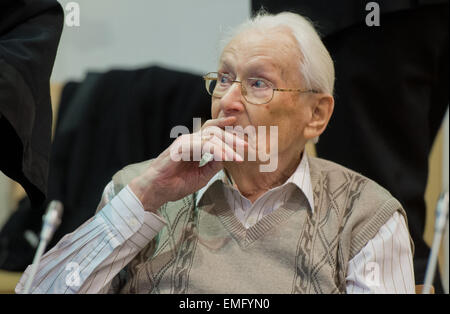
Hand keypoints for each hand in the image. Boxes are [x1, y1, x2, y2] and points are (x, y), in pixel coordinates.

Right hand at [129, 116, 246, 211]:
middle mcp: (190, 140)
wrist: (157, 191)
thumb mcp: (201, 176)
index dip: (226, 127)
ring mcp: (185, 142)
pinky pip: (203, 146)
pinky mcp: (181, 148)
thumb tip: (228, 157)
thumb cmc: (175, 184)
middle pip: (214, 131)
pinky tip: (226, 157)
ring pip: (211, 137)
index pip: (212, 130)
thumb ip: (214, 165)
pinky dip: (217, 151)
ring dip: (227, 146)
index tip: (241, 129)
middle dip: (232, 137)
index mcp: (194, 145)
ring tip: (239, 156)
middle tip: (246, 146)